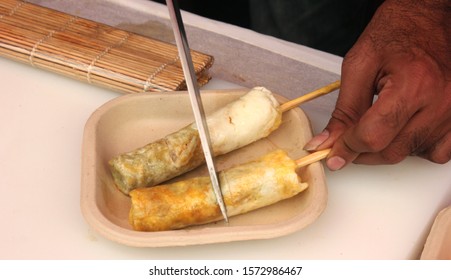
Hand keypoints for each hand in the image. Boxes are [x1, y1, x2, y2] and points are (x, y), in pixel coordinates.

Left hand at [304, 0, 450, 169]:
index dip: (347, 147)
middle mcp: (440, 101)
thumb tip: (329, 141)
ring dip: (388, 149)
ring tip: (379, 124)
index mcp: (413, 84)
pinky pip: (438, 151)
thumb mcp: (359, 65)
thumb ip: (343, 109)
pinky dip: (416, 147)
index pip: (373, 136)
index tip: (333, 151)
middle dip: (362, 152)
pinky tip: (403, 129)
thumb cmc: (396, 32)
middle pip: (391, 151)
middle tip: (348, 140)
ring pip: (413, 154)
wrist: (428, 17)